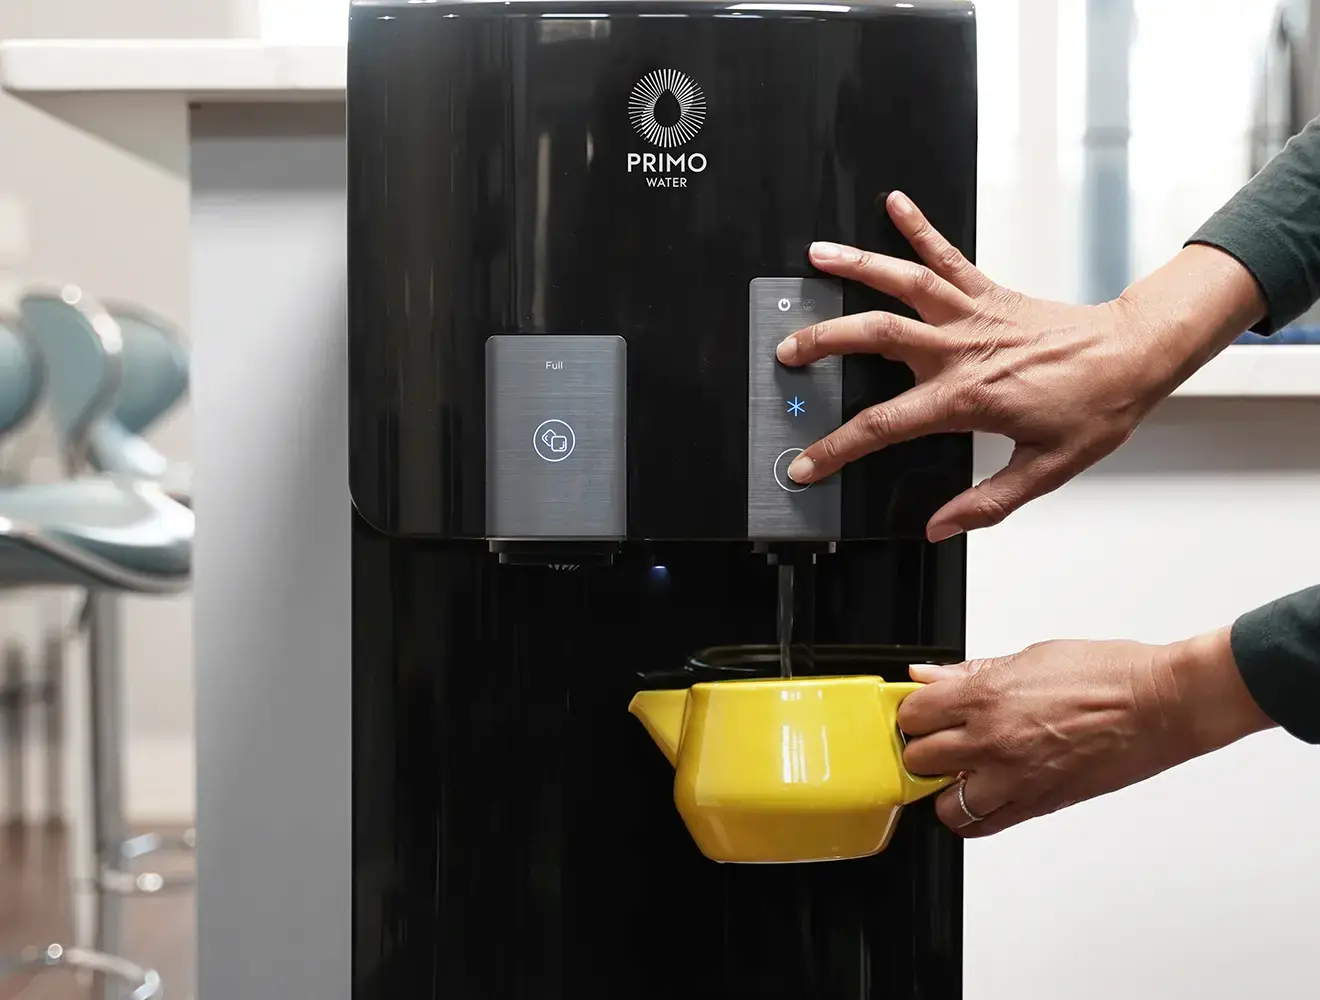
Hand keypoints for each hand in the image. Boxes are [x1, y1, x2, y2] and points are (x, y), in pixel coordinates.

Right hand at [776, 192, 1264, 541]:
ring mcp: (973, 315)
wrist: (1137, 355)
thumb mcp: (1046, 470)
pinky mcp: (990, 293)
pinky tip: (895, 204)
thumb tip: (939, 527)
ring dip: (857, 266)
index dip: (835, 449)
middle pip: (875, 336)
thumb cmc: (1097, 408)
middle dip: (824, 341)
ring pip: (903, 282)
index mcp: (966, 398)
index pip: (882, 426)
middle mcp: (961, 349)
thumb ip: (987, 503)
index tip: (804, 464)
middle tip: (787, 349)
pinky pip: (947, 255)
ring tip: (817, 256)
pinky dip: (920, 227)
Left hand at [895, 629, 1274, 836]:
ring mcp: (1015, 777)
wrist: (1160, 704)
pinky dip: (974, 814)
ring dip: (945, 788)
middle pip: (919, 759)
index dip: (914, 713)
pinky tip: (982, 794)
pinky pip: (984, 825)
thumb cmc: (1107, 674)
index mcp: (987, 696)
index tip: (921, 712)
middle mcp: (994, 740)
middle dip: (923, 749)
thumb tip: (930, 675)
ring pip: (944, 803)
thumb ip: (971, 672)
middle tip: (938, 740)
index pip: (913, 714)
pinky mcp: (1039, 803)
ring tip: (960, 771)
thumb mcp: (1030, 656)